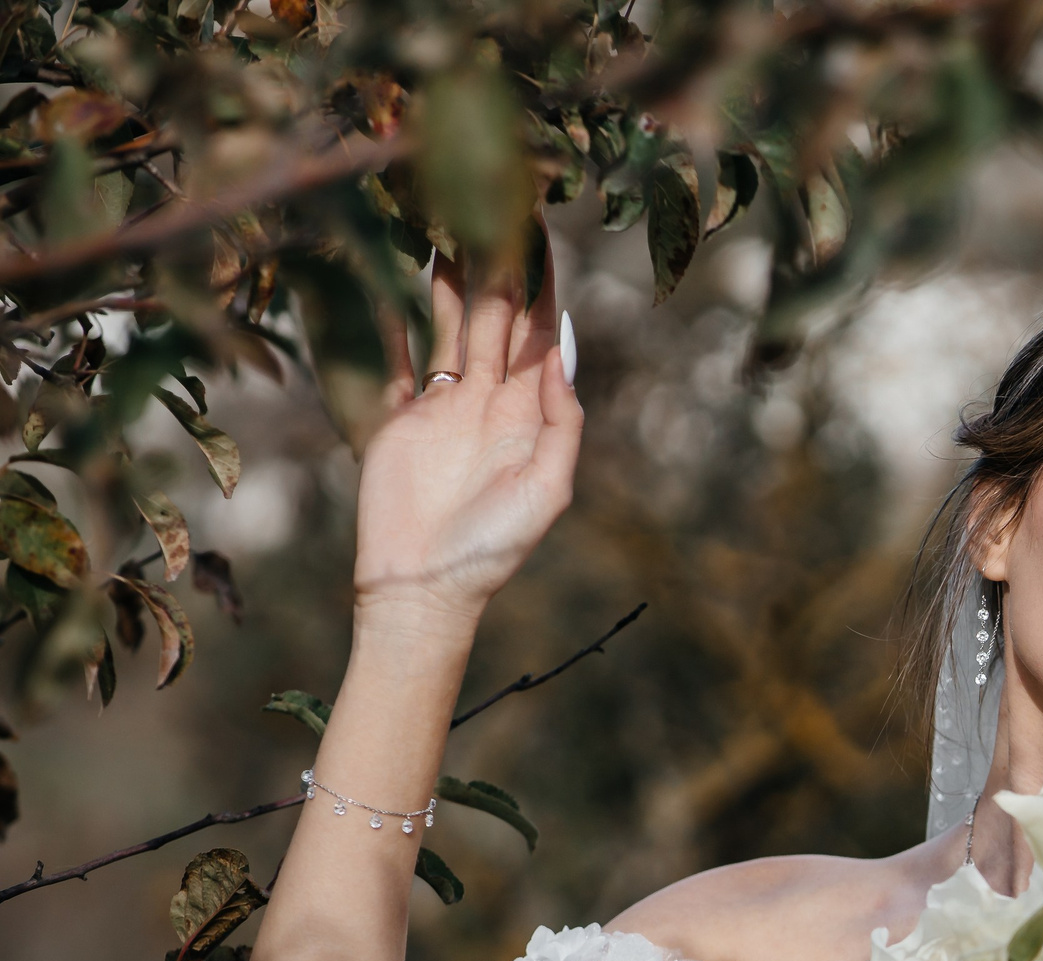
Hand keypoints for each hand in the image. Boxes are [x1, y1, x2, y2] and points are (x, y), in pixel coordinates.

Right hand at [352, 248, 582, 621]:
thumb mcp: (548, 490)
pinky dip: (393, 318)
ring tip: (447, 221)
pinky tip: (391, 276)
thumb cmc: (493, 549)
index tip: (542, 232)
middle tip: (493, 202)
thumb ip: (561, 425)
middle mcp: (490, 400)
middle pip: (497, 317)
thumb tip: (563, 358)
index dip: (542, 283)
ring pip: (450, 326)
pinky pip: (397, 356)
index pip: (540, 333)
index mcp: (531, 414)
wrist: (423, 588)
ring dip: (452, 278)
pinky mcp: (398, 416)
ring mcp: (443, 404)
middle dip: (498, 263)